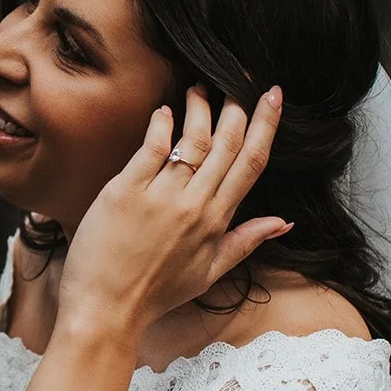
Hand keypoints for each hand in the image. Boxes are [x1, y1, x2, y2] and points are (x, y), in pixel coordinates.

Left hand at [56, 85, 286, 337]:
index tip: (273, 96)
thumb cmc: (154, 295)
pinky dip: (160, 124)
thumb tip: (284, 222)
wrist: (106, 311)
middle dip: (237, 106)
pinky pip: (151, 148)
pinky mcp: (125, 192)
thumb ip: (245, 241)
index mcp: (216, 222)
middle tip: (238, 79)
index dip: (265, 125)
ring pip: (192, 140)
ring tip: (199, 87)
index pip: (251, 164)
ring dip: (199, 108)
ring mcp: (160, 197)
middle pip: (226, 144)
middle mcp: (194, 205)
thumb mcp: (209, 272)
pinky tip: (164, 110)